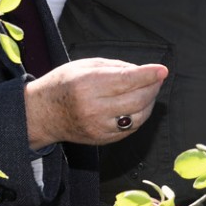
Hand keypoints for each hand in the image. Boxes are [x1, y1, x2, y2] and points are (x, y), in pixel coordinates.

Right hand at [25, 57, 166, 148]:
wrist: (43, 114)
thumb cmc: (63, 83)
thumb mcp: (84, 65)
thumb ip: (115, 67)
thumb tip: (143, 71)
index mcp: (87, 85)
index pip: (126, 80)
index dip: (148, 75)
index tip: (163, 69)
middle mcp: (93, 108)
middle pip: (137, 99)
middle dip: (153, 87)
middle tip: (157, 77)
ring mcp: (99, 127)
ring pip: (138, 116)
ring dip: (150, 102)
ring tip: (149, 89)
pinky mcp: (103, 140)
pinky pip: (131, 128)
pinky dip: (140, 115)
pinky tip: (138, 104)